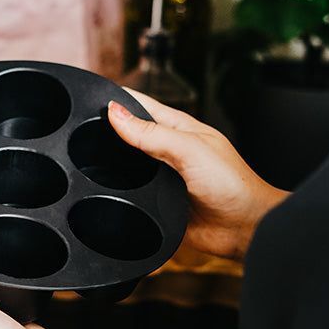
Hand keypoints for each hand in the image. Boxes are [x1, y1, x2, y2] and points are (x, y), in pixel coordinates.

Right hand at [109, 91, 288, 260]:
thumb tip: (116, 113)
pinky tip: (113, 196)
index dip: (118, 101)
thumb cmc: (232, 184)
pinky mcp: (159, 205)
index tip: (93, 100)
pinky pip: (133, 198)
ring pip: (128, 169)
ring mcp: (163, 179)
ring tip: (93, 164)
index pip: (140, 106)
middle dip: (109, 135)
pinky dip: (122, 197)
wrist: (244, 229)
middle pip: (129, 138)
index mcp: (178, 129)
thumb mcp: (189, 149)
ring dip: (115, 168)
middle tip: (84, 134)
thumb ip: (151, 133)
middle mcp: (169, 152)